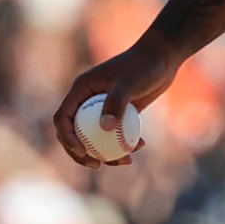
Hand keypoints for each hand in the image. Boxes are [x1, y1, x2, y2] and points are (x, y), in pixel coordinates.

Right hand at [53, 41, 180, 167]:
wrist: (161, 58)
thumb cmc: (143, 66)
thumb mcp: (129, 83)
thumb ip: (116, 103)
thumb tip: (104, 129)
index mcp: (81, 89)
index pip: (63, 117)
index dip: (67, 137)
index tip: (82, 152)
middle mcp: (87, 99)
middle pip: (73, 132)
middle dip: (80, 153)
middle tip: (97, 165)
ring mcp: (102, 107)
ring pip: (95, 137)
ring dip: (106, 153)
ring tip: (126, 161)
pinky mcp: (118, 112)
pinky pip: (113, 135)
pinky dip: (123, 144)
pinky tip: (140, 147)